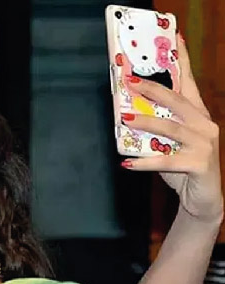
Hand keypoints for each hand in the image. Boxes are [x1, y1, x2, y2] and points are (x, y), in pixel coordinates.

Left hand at [122, 34, 222, 223]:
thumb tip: (124, 112)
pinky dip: (145, 162)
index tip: (175, 39)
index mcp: (197, 114)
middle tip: (131, 81)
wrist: (201, 199)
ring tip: (125, 118)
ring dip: (146, 123)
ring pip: (172, 129)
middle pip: (178, 101)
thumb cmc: (181, 166)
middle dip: (154, 89)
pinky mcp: (199, 164)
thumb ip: (153, 127)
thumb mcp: (166, 143)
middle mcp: (204, 125)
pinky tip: (127, 163)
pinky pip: (167, 161)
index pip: (189, 82)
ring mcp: (204, 144)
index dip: (182, 60)